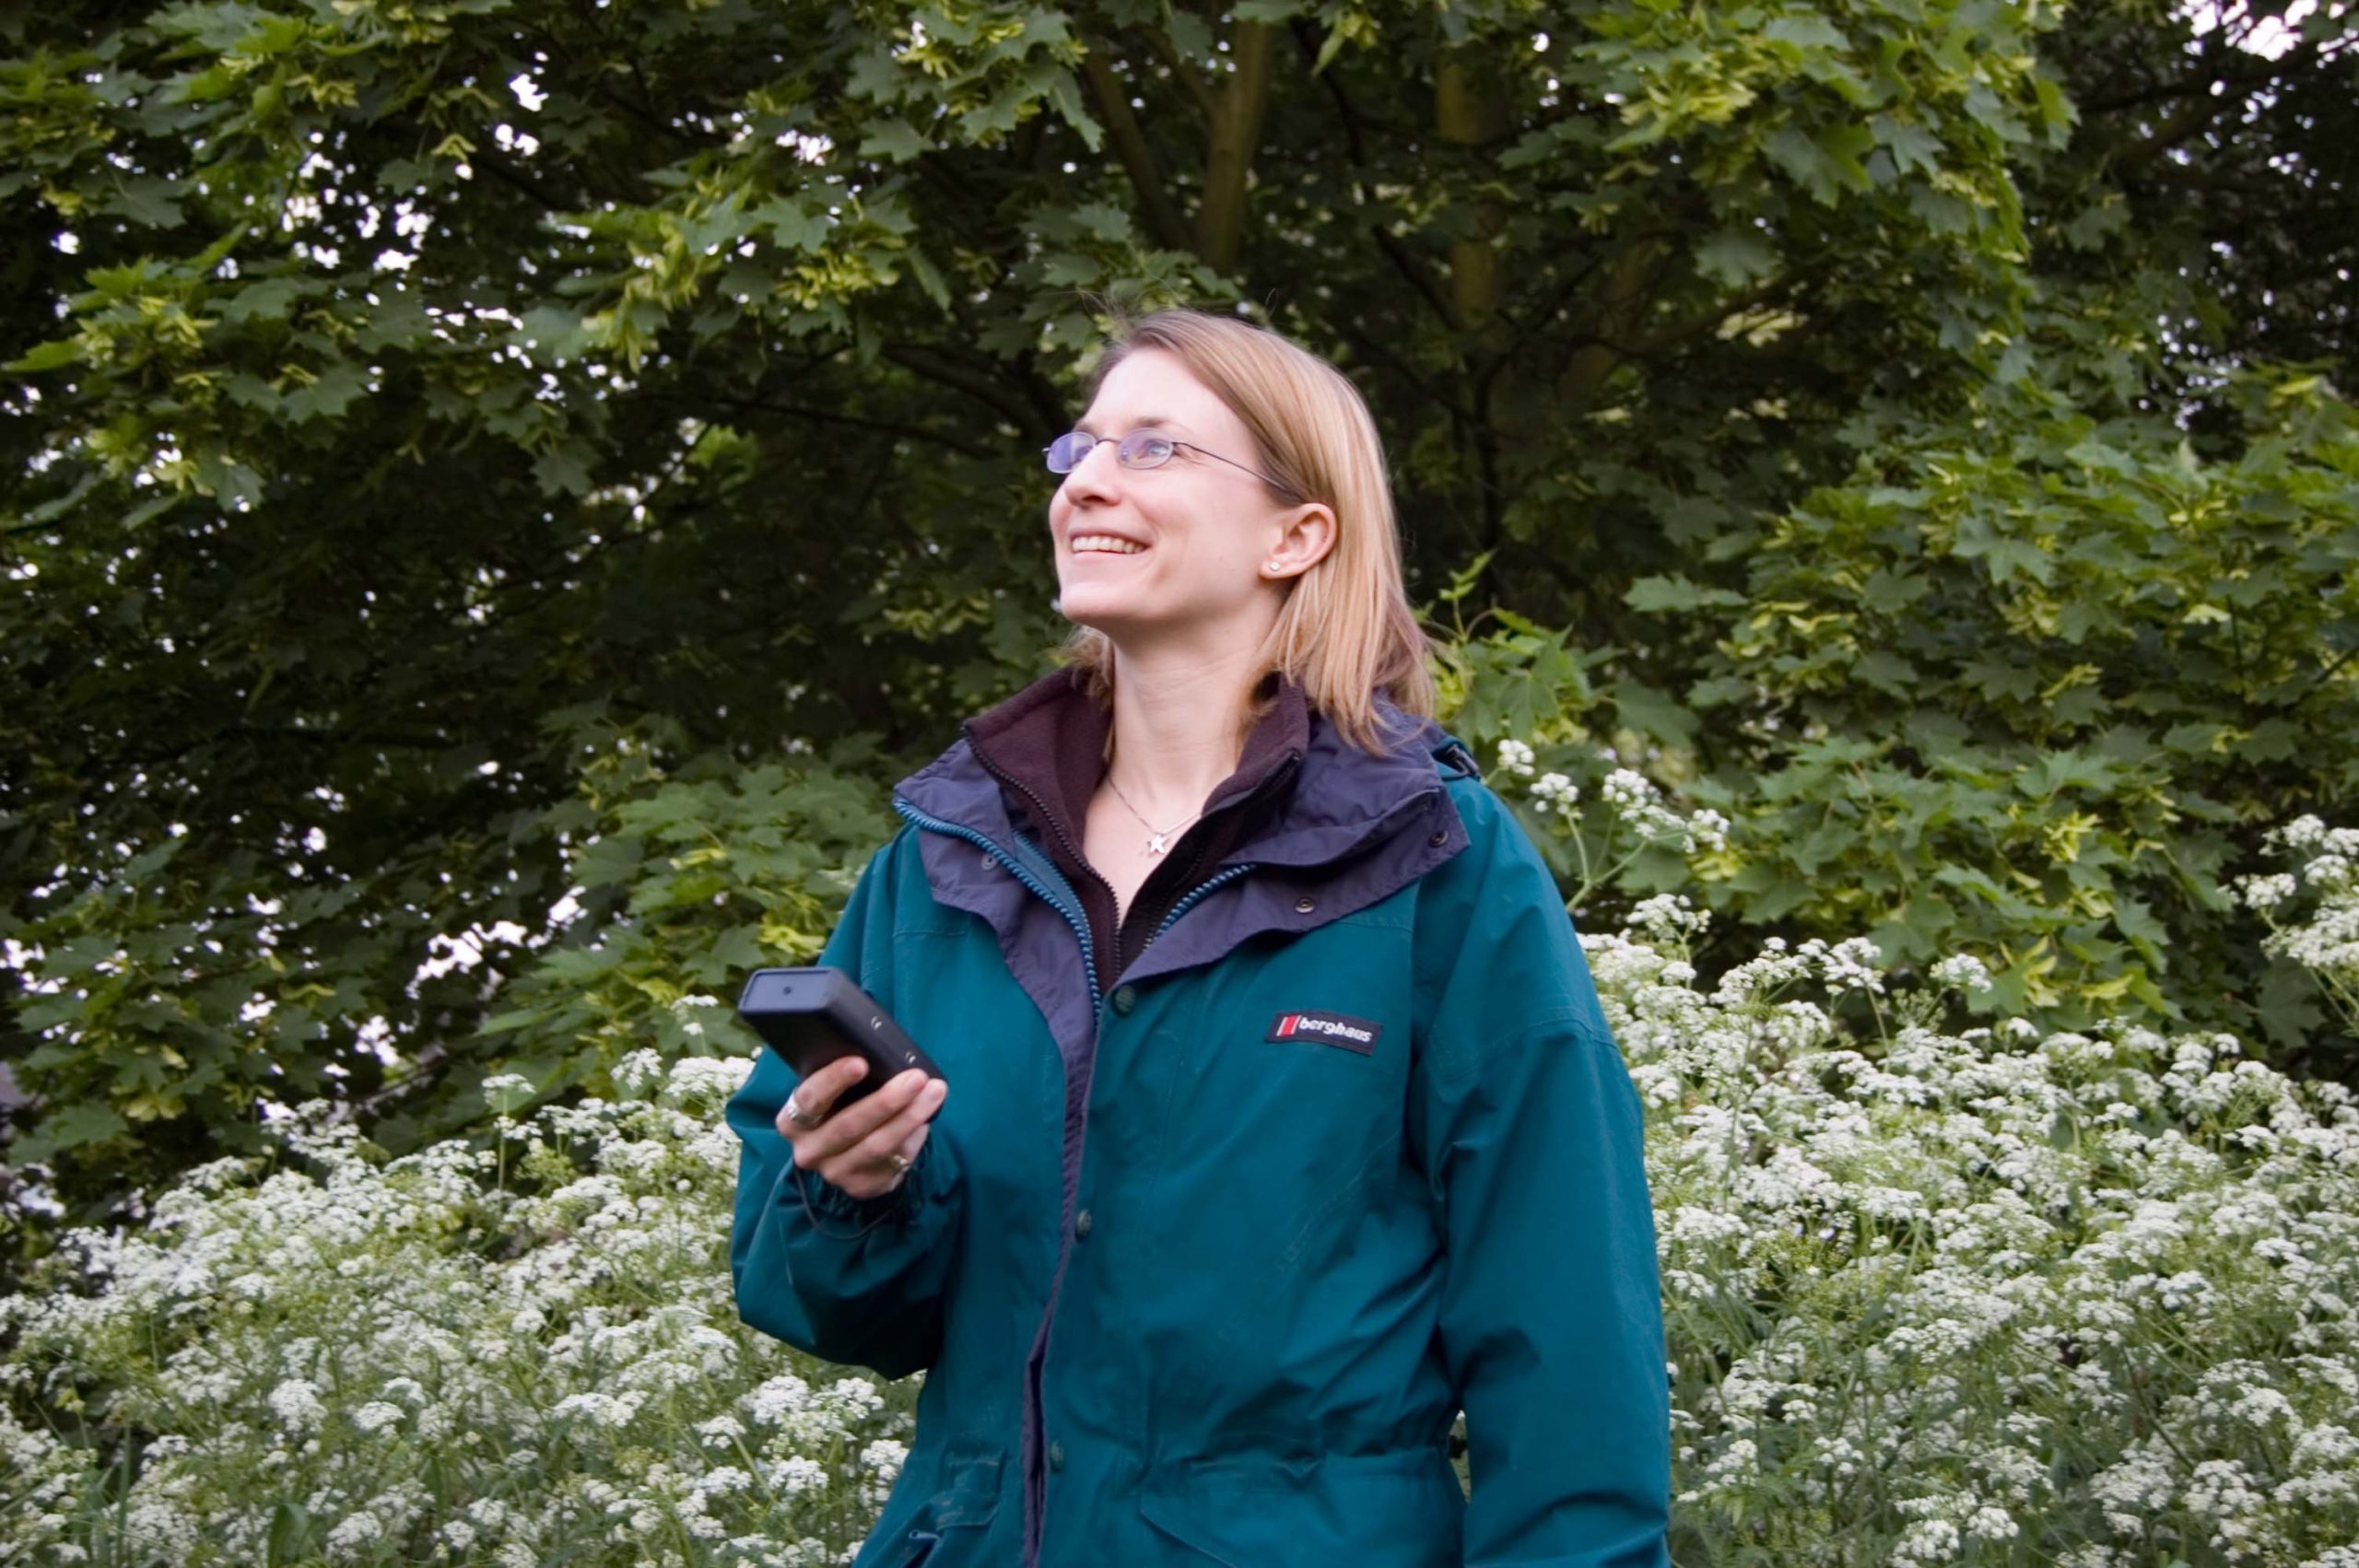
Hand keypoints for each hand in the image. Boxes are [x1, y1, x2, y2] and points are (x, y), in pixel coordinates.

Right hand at [776, 1057, 948, 1200]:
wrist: (842, 1152)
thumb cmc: (839, 1107)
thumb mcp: (832, 1093)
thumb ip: (846, 1079)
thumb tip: (886, 1060)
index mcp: (792, 1121)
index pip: (809, 1099)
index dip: (833, 1080)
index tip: (861, 1063)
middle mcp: (809, 1151)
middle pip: (849, 1126)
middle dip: (886, 1100)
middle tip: (916, 1077)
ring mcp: (834, 1173)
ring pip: (876, 1146)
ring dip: (909, 1117)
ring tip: (934, 1092)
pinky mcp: (861, 1187)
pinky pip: (892, 1161)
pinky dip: (914, 1137)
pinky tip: (927, 1118)